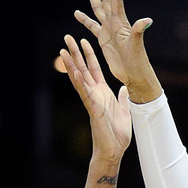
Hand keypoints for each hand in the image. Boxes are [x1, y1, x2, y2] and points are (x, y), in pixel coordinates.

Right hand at [61, 34, 131, 162]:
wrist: (114, 150)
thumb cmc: (117, 133)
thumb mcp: (124, 111)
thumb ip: (122, 98)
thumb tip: (122, 88)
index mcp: (103, 93)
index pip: (94, 70)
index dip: (89, 55)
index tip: (84, 41)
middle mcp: (95, 94)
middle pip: (83, 69)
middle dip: (76, 53)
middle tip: (67, 38)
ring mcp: (92, 101)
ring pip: (80, 79)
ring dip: (72, 65)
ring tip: (64, 50)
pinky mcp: (93, 109)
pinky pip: (85, 95)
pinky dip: (80, 84)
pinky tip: (76, 72)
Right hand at [74, 0, 161, 102]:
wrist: (133, 74)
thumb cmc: (137, 60)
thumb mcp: (137, 45)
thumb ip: (139, 30)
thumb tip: (148, 19)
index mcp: (120, 21)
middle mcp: (114, 22)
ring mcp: (108, 29)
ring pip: (98, 7)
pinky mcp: (103, 39)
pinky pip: (92, 26)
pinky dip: (84, 19)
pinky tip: (77, 13)